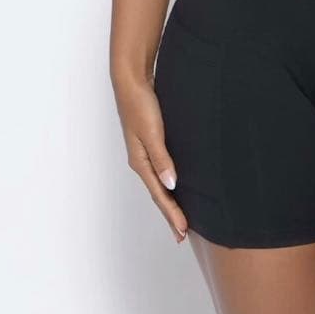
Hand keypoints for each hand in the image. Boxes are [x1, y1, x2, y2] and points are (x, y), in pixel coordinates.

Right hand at [112, 71, 188, 243]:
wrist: (132, 80)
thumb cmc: (140, 104)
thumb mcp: (152, 132)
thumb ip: (161, 158)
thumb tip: (171, 184)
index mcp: (140, 161)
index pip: (159, 194)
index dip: (171, 213)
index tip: (183, 231)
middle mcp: (141, 160)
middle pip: (158, 192)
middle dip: (170, 213)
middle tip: (182, 233)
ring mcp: (145, 150)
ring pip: (159, 182)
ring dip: (170, 199)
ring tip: (180, 215)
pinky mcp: (151, 140)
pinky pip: (161, 168)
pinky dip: (169, 181)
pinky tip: (176, 183)